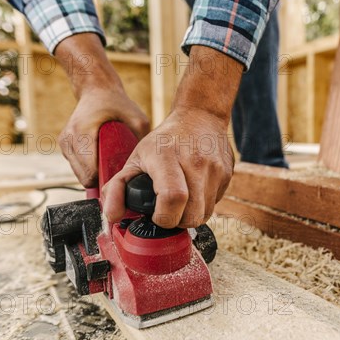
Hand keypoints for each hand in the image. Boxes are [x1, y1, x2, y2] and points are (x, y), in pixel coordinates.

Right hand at [58, 89, 149, 186]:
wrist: (97, 89)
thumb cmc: (117, 103)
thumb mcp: (137, 119)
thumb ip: (141, 140)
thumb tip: (147, 164)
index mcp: (82, 132)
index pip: (90, 172)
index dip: (107, 179)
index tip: (120, 179)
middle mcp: (69, 139)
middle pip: (84, 177)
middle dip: (102, 179)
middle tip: (119, 173)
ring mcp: (65, 144)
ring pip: (80, 175)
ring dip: (95, 174)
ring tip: (111, 164)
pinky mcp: (65, 146)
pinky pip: (78, 167)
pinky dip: (90, 167)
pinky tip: (102, 158)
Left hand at [102, 45, 242, 227]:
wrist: (200, 116)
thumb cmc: (164, 141)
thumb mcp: (135, 158)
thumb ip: (117, 187)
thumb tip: (112, 216)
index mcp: (167, 157)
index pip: (173, 198)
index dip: (164, 217)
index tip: (157, 216)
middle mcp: (195, 162)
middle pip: (192, 215)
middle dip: (178, 222)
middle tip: (168, 212)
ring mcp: (215, 168)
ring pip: (205, 214)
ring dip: (191, 215)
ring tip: (181, 201)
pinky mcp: (227, 174)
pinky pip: (215, 204)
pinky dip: (202, 205)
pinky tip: (194, 191)